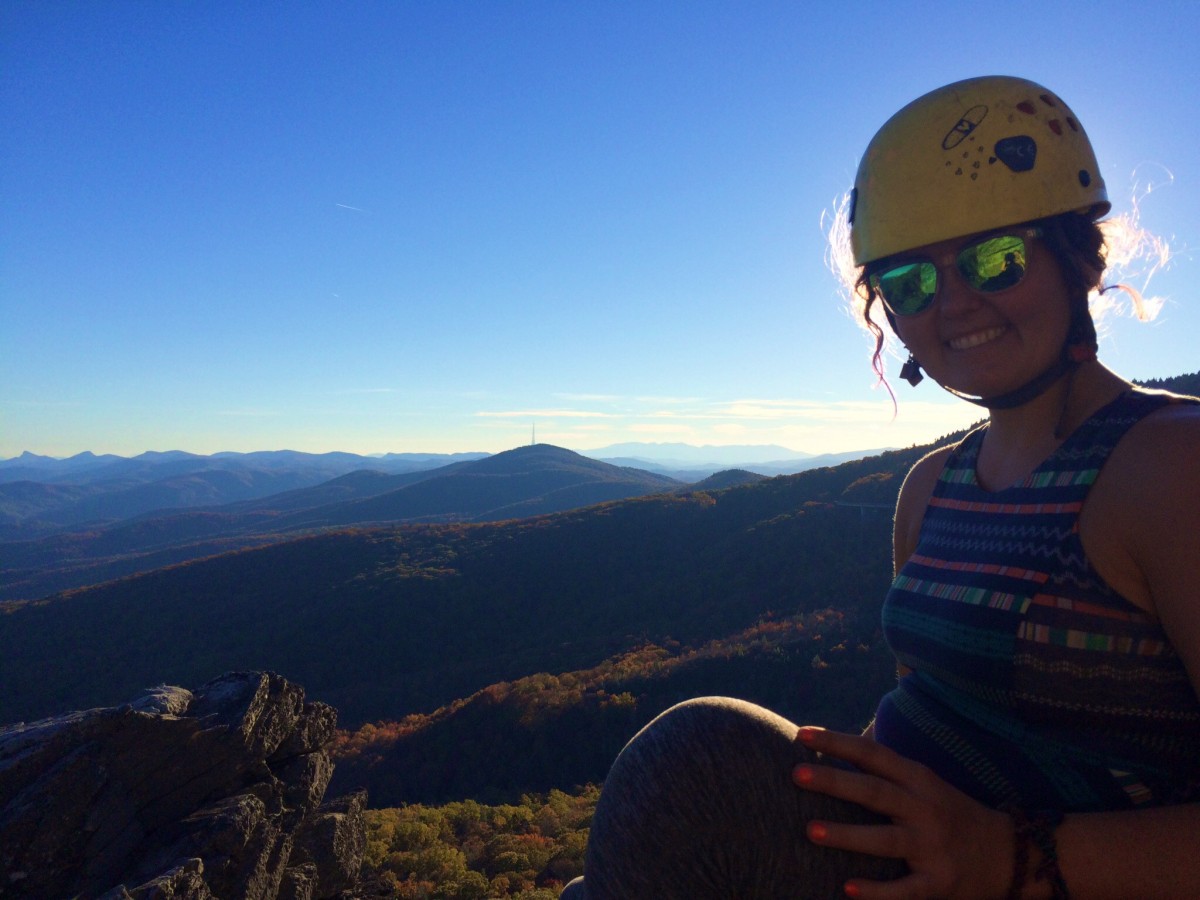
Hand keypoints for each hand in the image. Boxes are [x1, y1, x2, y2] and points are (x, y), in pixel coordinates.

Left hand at [792, 726, 1011, 899]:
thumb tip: (837, 742)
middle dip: (835, 781)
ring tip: (810, 831)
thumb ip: (885, 768)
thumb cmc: (951, 812)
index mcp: (919, 779)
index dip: (837, 742)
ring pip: (885, 839)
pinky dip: (877, 891)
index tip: (802, 734)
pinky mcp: (938, 883)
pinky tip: (847, 888)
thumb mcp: (924, 782)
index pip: (873, 754)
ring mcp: (932, 847)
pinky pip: (904, 890)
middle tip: (795, 773)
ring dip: (847, 835)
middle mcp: (924, 809)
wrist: (1010, 856)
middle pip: (875, 792)